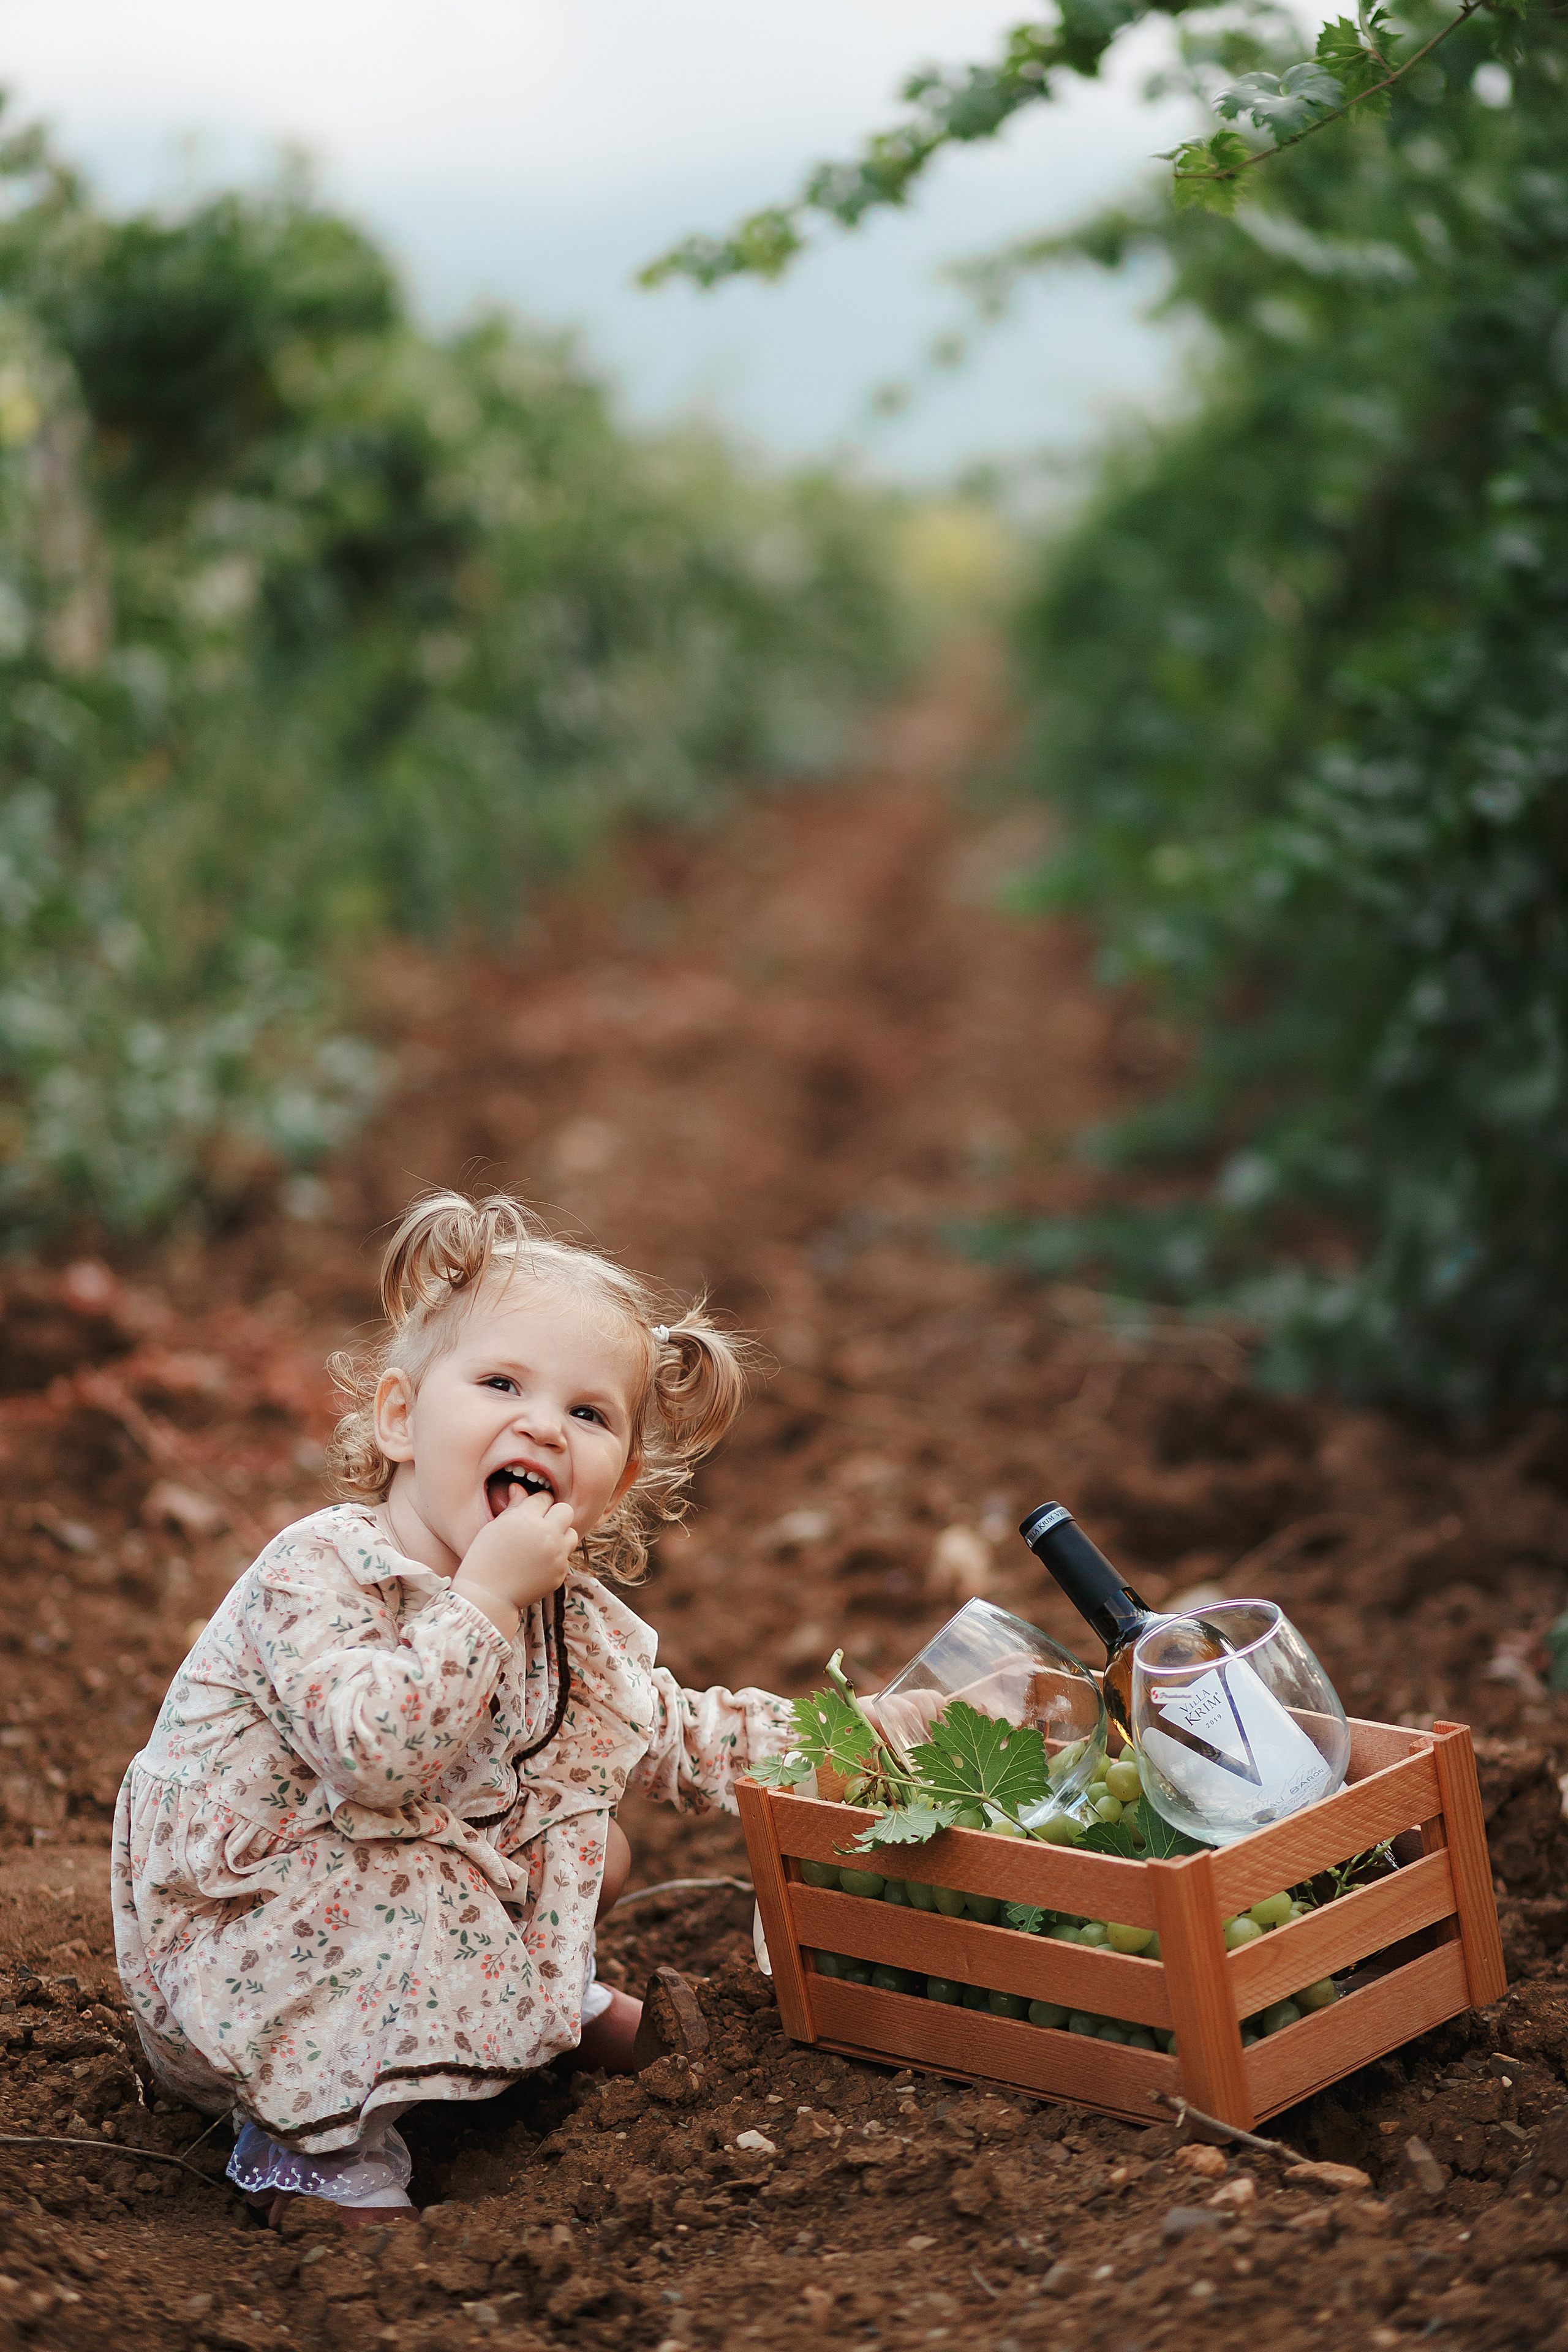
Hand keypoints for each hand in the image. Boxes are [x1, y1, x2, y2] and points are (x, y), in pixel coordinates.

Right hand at [452, 1485, 577, 1632]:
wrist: (487, 1595)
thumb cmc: (484, 1558)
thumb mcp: (495, 1527)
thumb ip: (513, 1507)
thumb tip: (519, 1488)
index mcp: (526, 1518)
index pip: (544, 1497)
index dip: (537, 1503)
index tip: (530, 1511)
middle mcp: (546, 1534)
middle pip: (566, 1510)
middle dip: (555, 1514)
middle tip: (541, 1524)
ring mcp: (556, 1554)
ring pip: (572, 1533)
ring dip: (560, 1535)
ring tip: (542, 1544)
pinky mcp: (560, 1572)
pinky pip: (565, 1557)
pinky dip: (555, 1558)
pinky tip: (538, 1564)